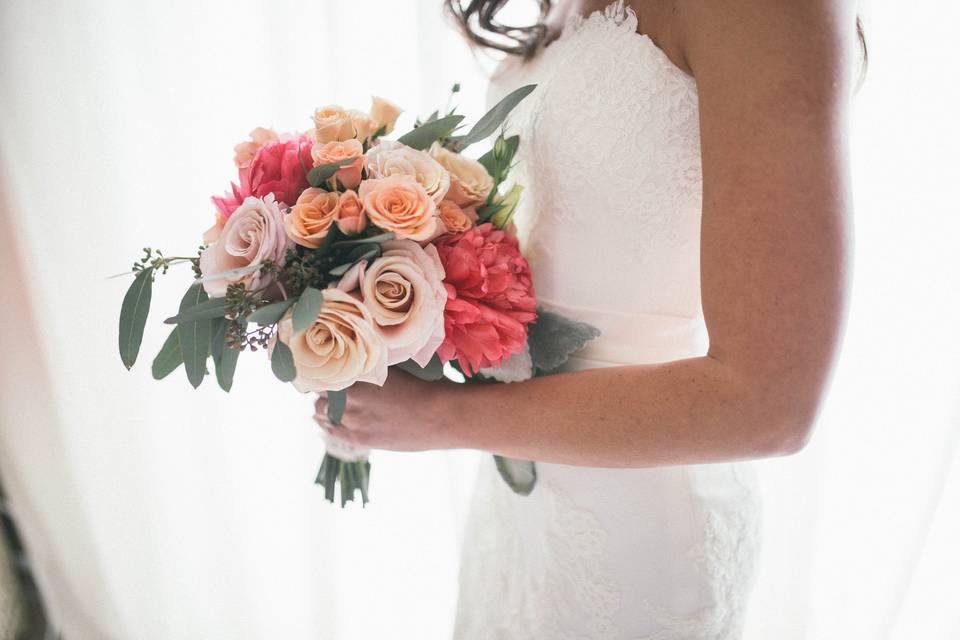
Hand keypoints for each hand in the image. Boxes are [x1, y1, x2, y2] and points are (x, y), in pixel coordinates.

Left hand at [313, 370, 460, 452]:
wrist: (442, 416)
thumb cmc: (428, 386)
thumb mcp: (400, 368)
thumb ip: (377, 367)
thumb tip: (367, 361)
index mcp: (361, 372)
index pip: (328, 370)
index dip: (326, 370)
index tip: (326, 369)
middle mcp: (352, 395)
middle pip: (321, 391)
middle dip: (324, 389)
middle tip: (328, 388)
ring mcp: (355, 419)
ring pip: (322, 412)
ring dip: (324, 407)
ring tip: (326, 406)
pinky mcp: (361, 438)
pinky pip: (333, 431)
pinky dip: (327, 425)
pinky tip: (325, 422)